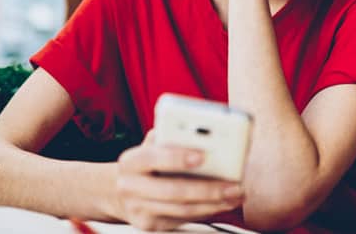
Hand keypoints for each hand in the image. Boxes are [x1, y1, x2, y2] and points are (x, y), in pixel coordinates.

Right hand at [114, 132, 244, 230]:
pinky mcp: (151, 225)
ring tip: (235, 194)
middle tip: (233, 184)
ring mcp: (139, 209)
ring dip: (213, 203)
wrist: (120, 191)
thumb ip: (169, 136)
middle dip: (207, 188)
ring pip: (182, 210)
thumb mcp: (151, 144)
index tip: (203, 155)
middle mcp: (130, 186)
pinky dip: (206, 211)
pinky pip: (183, 220)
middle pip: (172, 190)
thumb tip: (199, 132)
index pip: (153, 157)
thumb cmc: (146, 163)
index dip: (177, 157)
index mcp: (131, 161)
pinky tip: (223, 203)